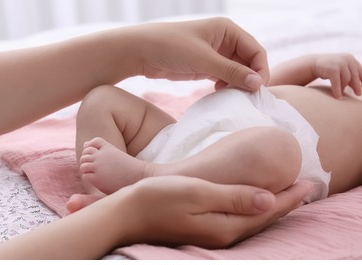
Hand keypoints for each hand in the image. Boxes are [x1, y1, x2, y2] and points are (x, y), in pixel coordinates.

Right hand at [116, 176, 310, 247]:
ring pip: (253, 220)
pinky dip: (254, 211)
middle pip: (263, 218)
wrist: (128, 213)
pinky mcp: (204, 229)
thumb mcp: (198, 193)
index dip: (290, 196)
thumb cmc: (159, 197)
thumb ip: (234, 197)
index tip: (309, 183)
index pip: (267, 210)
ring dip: (273, 208)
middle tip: (307, 188)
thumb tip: (269, 199)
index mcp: (225, 224)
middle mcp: (223, 233)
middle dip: (287, 203)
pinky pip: (239, 220)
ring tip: (288, 196)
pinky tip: (255, 204)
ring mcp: (212, 234)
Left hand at [129, 17, 268, 90]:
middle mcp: (224, 40)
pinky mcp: (205, 66)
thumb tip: (257, 83)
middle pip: (248, 62)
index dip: (260, 69)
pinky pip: (223, 77)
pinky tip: (219, 92)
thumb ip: (231, 71)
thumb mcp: (203, 59)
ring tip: (232, 95)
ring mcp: (214, 54)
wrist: (141, 52)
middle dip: (249, 78)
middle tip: (246, 97)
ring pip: (236, 71)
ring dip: (237, 84)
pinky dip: (225, 85)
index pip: (255, 50)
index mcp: (227, 30)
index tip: (257, 89)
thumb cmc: (171, 47)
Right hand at [313, 53, 361, 97]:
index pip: (360, 70)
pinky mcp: (333, 70)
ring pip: (346, 80)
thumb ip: (349, 73)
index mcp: (350, 58)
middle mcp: (347, 59)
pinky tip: (338, 97)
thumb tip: (359, 86)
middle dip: (356, 86)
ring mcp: (340, 63)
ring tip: (342, 95)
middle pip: (354, 76)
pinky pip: (338, 83)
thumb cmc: (329, 68)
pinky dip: (337, 91)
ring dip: (344, 88)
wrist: (314, 64)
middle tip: (358, 94)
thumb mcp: (341, 68)